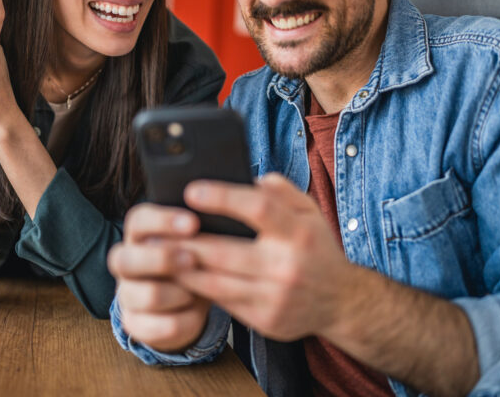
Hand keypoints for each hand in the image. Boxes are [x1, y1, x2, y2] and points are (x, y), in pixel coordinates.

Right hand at [107, 203, 211, 351]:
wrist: (184, 302)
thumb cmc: (190, 262)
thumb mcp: (193, 243)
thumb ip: (196, 233)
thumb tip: (217, 218)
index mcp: (138, 235)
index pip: (138, 220)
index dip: (163, 221)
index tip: (194, 223)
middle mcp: (125, 263)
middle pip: (125, 259)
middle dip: (162, 259)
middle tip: (192, 259)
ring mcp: (127, 295)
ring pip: (146, 295)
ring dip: (178, 293)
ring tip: (198, 290)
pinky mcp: (135, 324)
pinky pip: (160, 325)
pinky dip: (185, 319)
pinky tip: (195, 310)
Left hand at [176, 173, 352, 341]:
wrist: (341, 302)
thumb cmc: (317, 250)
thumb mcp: (311, 213)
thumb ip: (284, 191)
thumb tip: (254, 179)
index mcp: (299, 233)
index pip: (257, 209)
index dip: (222, 198)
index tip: (192, 190)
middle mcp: (287, 266)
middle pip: (226, 251)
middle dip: (187, 240)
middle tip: (158, 227)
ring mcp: (275, 296)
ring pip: (217, 282)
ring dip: (184, 267)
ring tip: (160, 253)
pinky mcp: (265, 320)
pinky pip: (224, 302)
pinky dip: (199, 288)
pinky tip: (181, 275)